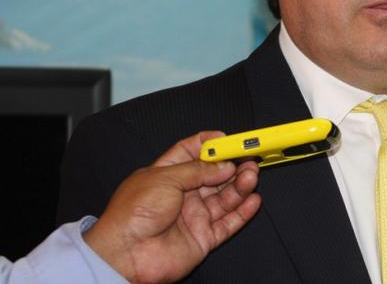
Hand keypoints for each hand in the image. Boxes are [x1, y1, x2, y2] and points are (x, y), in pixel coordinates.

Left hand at [83, 131, 260, 282]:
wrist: (125, 255)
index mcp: (167, 175)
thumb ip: (198, 170)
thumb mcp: (165, 178)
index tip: (228, 139)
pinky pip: (228, 223)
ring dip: (240, 186)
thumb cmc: (132, 214)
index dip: (210, 144)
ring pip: (224, 198)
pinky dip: (243, 212)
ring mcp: (193, 216)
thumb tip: (223, 165)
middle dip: (233, 165)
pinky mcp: (203, 238)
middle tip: (249, 158)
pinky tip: (253, 200)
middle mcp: (182, 195)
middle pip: (214, 176)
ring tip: (251, 176)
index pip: (192, 153)